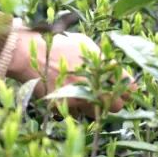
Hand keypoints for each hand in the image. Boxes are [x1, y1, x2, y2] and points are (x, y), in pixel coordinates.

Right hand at [6, 27, 129, 115]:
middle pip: (116, 105)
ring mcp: (79, 97)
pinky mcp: (64, 107)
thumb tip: (115, 68)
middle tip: (106, 96)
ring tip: (86, 98)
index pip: (127, 85)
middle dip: (113, 101)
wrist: (28, 54)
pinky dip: (75, 108)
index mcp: (102, 67)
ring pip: (97, 113)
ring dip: (95, 107)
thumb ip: (102, 57)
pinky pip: (76, 113)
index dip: (128, 89)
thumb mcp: (84, 43)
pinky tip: (68, 96)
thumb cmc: (57, 44)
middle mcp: (93, 84)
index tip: (127, 91)